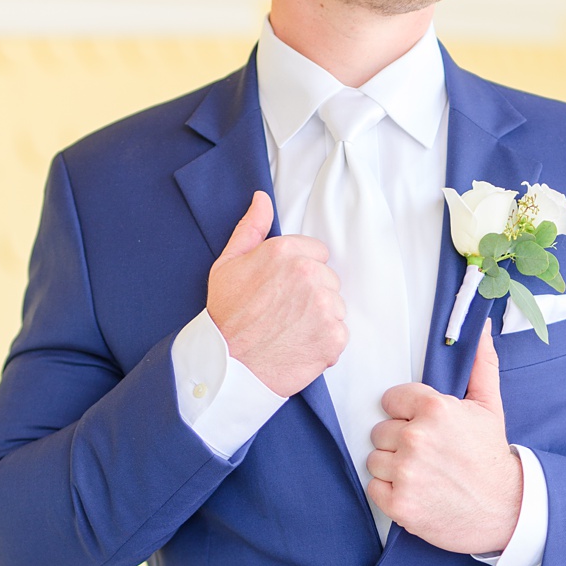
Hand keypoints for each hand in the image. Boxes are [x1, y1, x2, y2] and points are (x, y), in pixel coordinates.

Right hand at [206, 191, 345, 396]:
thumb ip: (251, 228)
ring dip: (319, 320)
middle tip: (282, 314)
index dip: (298, 273)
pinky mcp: (333, 337)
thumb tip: (262, 199)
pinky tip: (299, 346)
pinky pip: (340, 334)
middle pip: (329, 280)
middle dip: (312, 295)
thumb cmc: (226, 316)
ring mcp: (323, 306)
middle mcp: (308, 274)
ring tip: (289, 331)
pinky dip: (324, 344)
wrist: (227, 366)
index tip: (280, 291)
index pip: (317, 254)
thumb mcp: (227, 264)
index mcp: (285, 252)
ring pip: (336, 307)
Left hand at [366, 326, 522, 552]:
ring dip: (392, 467)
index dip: (406, 413)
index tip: (425, 426)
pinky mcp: (399, 504)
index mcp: (435, 409)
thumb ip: (479, 365)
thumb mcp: (489, 406)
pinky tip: (415, 491)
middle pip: (380, 430)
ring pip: (374, 459)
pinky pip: (373, 487)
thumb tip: (478, 329)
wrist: (506, 508)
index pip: (391, 399)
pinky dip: (389, 492)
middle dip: (399, 441)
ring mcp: (406, 473)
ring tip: (422, 473)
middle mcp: (416, 438)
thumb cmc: (491, 455)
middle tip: (428, 454)